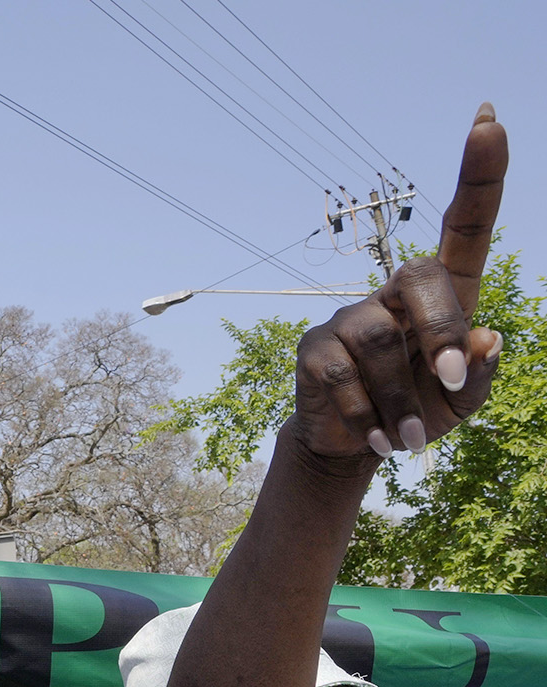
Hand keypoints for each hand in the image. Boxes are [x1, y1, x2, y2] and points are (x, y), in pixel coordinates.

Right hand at [291, 104, 505, 462]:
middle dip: (441, 331)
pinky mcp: (314, 346)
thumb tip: (484, 338)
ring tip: (408, 439)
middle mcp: (395, 294)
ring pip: (383, 343)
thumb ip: (481, 373)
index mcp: (445, 294)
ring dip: (403, 400)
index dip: (480, 175)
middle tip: (453, 381)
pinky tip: (378, 437)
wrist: (359, 447)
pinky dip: (369, 416)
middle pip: (420, 278)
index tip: (491, 120)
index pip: (465, 226)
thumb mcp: (466, 401)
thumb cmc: (421, 409)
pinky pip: (344, 376)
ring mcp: (349, 316)